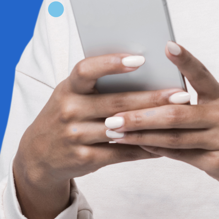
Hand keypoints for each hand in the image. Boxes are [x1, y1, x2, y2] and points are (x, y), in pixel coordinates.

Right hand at [13, 53, 187, 218]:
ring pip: (121, 129)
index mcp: (68, 88)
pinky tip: (164, 143)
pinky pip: (120, 153)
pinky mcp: (84, 159)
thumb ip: (98, 83)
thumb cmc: (66, 114)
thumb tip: (144, 66)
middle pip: (115, 103)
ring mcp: (76, 137)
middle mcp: (70, 111)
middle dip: (152, 98)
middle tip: (181, 94)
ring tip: (180, 118)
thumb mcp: (72, 94)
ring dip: (153, 124)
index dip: (111, 64)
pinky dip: (144, 148)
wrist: (38, 155)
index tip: (139, 59)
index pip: (86, 70)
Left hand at [108, 43, 218, 216]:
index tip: (167, 45)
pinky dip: (156, 149)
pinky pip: (180, 156)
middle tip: (112, 115)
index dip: (185, 60)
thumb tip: (156, 91)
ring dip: (140, 136)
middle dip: (141, 115)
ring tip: (115, 132)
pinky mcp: (216, 164)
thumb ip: (197, 99)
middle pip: (175, 114)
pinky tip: (135, 146)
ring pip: (173, 138)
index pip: (201, 74)